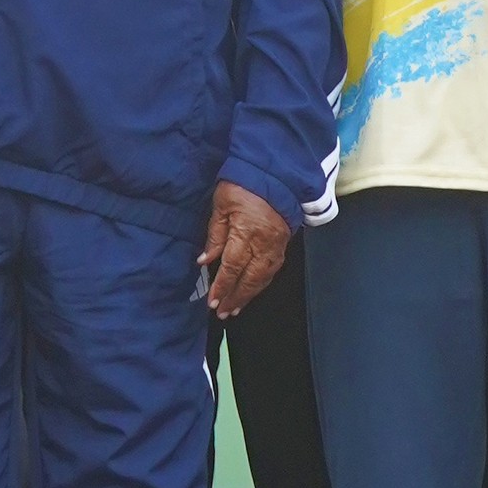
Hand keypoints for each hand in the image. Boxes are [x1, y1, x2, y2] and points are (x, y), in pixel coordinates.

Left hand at [199, 182, 290, 319]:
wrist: (275, 174)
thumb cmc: (243, 184)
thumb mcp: (221, 204)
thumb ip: (214, 234)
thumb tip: (205, 260)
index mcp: (247, 232)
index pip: (232, 266)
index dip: (223, 286)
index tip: (213, 301)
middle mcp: (264, 243)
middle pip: (250, 278)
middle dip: (235, 297)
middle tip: (223, 312)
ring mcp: (276, 245)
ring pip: (263, 278)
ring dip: (249, 295)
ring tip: (235, 308)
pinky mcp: (283, 244)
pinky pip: (272, 270)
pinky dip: (261, 284)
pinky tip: (252, 290)